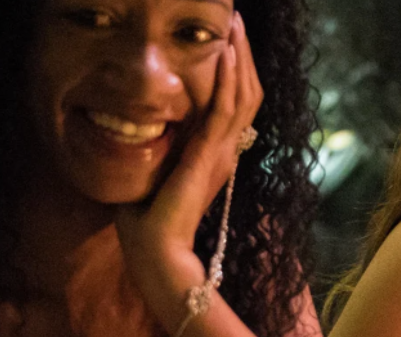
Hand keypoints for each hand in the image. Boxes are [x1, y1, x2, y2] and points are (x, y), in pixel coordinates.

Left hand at [116, 13, 263, 317]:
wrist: (158, 249)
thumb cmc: (152, 220)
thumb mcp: (160, 172)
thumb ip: (165, 149)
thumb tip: (152, 125)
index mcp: (216, 156)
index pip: (236, 106)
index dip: (236, 71)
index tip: (227, 40)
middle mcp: (226, 152)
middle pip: (248, 95)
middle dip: (243, 54)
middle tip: (236, 21)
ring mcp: (222, 154)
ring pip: (244, 96)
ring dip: (240, 57)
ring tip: (235, 25)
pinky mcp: (211, 155)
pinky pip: (227, 109)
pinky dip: (229, 78)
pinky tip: (224, 51)